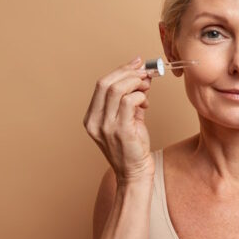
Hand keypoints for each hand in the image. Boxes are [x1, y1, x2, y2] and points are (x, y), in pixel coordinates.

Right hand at [83, 57, 153, 183]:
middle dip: (128, 72)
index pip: (101, 84)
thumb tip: (140, 76)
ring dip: (135, 83)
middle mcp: (95, 121)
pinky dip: (140, 96)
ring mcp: (106, 126)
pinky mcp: (121, 131)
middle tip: (145, 72)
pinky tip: (145, 103)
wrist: (134, 174)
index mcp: (92, 117)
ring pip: (117, 89)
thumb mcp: (127, 119)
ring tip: (146, 88)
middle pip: (106, 83)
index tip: (136, 64)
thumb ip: (130, 99)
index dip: (120, 70)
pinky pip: (129, 102)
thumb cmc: (132, 148)